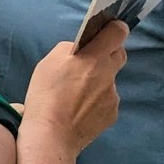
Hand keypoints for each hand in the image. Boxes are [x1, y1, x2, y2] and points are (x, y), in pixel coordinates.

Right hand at [24, 22, 126, 151]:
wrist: (51, 135)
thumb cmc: (45, 96)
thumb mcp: (48, 63)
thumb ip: (68, 51)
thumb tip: (79, 51)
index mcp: (93, 58)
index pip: (117, 33)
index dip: (116, 28)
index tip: (110, 28)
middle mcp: (108, 74)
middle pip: (118, 55)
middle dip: (107, 54)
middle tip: (88, 62)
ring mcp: (112, 95)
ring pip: (108, 80)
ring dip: (97, 82)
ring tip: (73, 96)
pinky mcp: (112, 113)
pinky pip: (106, 100)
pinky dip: (95, 102)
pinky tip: (78, 109)